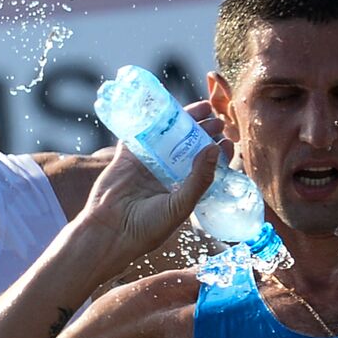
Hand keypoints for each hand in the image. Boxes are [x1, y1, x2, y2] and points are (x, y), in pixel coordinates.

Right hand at [79, 103, 225, 274]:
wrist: (109, 231)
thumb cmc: (147, 228)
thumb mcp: (180, 205)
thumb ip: (199, 178)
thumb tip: (215, 148)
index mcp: (183, 189)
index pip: (205, 167)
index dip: (217, 154)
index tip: (227, 142)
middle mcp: (167, 174)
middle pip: (190, 147)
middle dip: (205, 132)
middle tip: (217, 121)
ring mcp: (148, 163)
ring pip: (169, 136)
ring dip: (185, 121)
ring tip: (203, 108)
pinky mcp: (129, 155)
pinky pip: (141, 132)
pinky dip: (151, 119)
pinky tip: (167, 106)